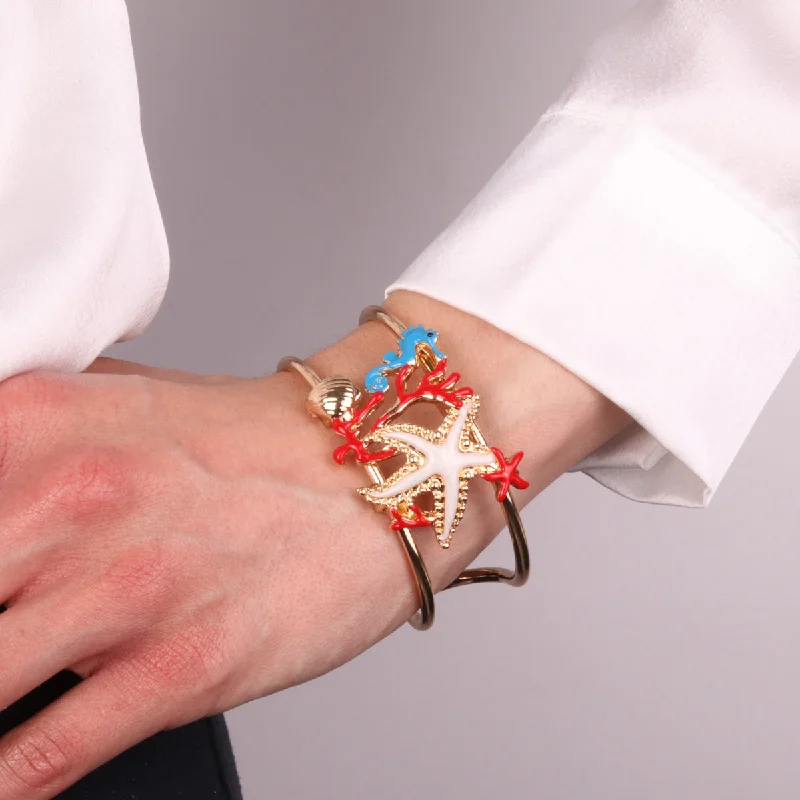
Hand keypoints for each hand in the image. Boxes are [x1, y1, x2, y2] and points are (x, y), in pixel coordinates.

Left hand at [0, 357, 435, 796]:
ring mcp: (123, 587)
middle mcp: (67, 500)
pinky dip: (1, 783)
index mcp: (33, 426)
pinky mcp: (181, 664)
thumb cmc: (250, 444)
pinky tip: (1, 779)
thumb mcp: (114, 404)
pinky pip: (40, 757)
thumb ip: (14, 440)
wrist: (371, 470)